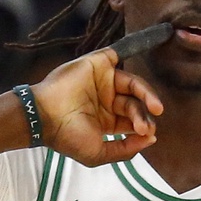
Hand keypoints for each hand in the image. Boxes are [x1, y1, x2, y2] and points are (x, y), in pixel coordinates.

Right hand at [29, 43, 164, 167]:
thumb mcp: (99, 153)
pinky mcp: (98, 63)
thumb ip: (125, 150)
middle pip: (135, 104)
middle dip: (143, 116)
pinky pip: (119, 53)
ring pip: (133, 84)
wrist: (44, 116)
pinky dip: (135, 47)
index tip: (147, 134)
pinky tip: (151, 47)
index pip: (133, 121)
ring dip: (147, 95)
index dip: (144, 127)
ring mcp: (103, 80)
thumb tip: (151, 139)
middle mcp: (107, 100)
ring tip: (156, 108)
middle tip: (146, 127)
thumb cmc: (67, 137)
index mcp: (107, 121)